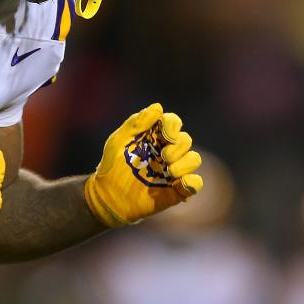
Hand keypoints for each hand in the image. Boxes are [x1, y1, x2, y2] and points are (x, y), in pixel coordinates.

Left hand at [84, 103, 202, 227]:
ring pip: (194, 159)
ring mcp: (172, 171)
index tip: (164, 135)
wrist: (108, 196)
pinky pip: (196, 183)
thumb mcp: (118, 141)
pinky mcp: (176, 190)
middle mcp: (166, 151)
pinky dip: (192, 182)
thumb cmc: (112, 166)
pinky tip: (178, 183)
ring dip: (184, 163)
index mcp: (154, 137)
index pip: (173, 123)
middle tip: (162, 157)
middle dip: (177, 146)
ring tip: (168, 171)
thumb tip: (158, 107)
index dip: (172, 125)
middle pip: (186, 139)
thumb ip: (136, 123)